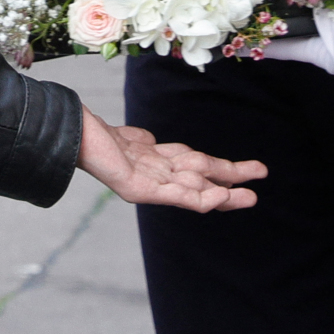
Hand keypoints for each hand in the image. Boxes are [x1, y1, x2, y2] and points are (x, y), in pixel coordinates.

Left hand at [78, 106, 263, 210]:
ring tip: (248, 198)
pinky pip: (173, 195)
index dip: (224, 171)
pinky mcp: (138, 188)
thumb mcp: (128, 140)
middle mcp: (159, 176)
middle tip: (259, 186)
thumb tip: (150, 140)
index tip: (252, 171)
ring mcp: (150, 183)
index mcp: (159, 165)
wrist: (74, 136)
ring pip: (194, 189)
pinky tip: (218, 196)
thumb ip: (143, 144)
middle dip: (231, 182)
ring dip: (222, 194)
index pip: (198, 169)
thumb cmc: (96, 138)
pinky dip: (197, 196)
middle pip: (202, 179)